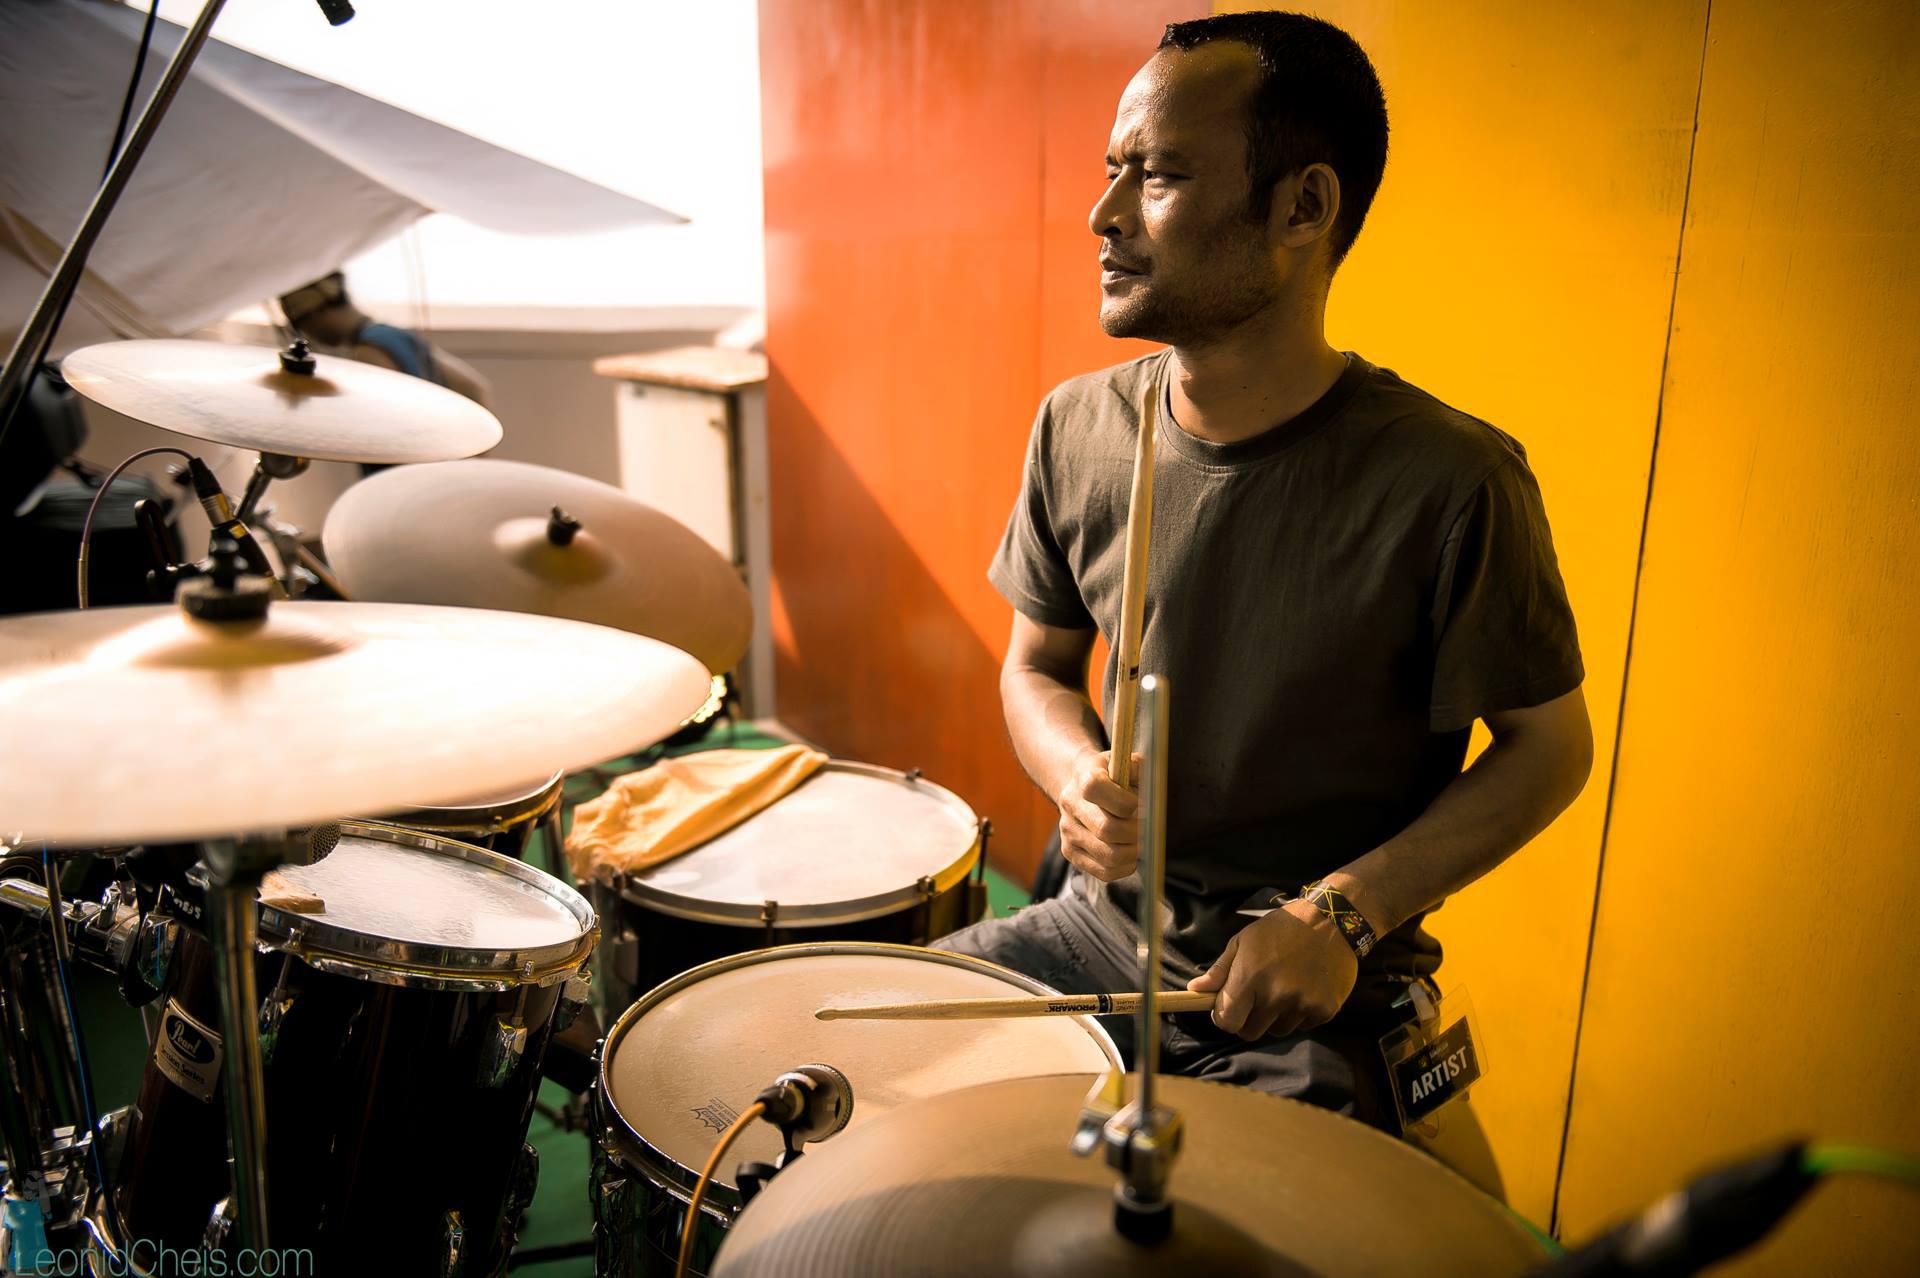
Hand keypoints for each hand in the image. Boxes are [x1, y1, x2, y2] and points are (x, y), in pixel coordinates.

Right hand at [1055, 749, 1138, 881]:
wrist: (1081, 788)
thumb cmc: (1112, 776)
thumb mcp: (1125, 762)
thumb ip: (1140, 769)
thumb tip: (1152, 792)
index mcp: (1084, 778)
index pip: (1097, 789)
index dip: (1127, 801)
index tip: (1142, 804)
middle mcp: (1071, 805)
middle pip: (1106, 829)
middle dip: (1136, 832)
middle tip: (1149, 828)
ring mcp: (1068, 831)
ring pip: (1108, 855)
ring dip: (1133, 852)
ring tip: (1141, 842)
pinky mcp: (1071, 852)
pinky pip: (1104, 871)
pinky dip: (1125, 867)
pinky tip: (1131, 854)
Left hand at [1186, 901, 1357, 1040]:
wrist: (1331, 920)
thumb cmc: (1281, 928)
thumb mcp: (1244, 941)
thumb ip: (1220, 970)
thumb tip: (1195, 990)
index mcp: (1250, 977)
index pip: (1227, 1021)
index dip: (1224, 1018)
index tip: (1228, 1009)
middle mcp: (1276, 995)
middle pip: (1250, 1032)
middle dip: (1248, 1020)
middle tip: (1257, 999)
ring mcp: (1302, 1004)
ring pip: (1278, 1030)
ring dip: (1276, 1017)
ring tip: (1284, 988)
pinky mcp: (1325, 1009)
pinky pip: (1303, 1025)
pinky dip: (1300, 1013)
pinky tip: (1305, 988)